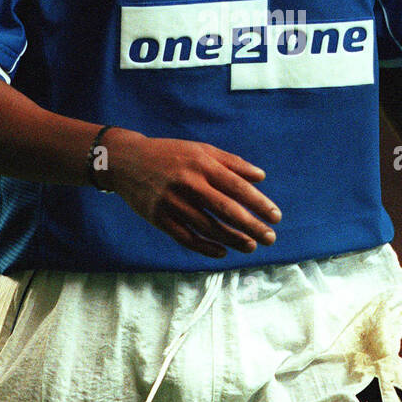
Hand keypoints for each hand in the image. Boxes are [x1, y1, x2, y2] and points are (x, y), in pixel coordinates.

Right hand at [98, 129, 281, 258]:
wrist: (126, 161)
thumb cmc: (170, 154)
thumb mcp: (201, 150)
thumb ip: (232, 162)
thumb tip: (261, 177)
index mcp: (201, 164)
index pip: (237, 187)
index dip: (259, 203)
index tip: (276, 217)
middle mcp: (188, 183)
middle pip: (226, 210)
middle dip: (251, 226)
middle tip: (271, 238)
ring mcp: (171, 202)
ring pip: (208, 227)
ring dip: (233, 240)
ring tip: (251, 246)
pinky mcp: (158, 218)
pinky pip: (186, 237)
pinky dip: (206, 247)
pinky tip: (222, 251)